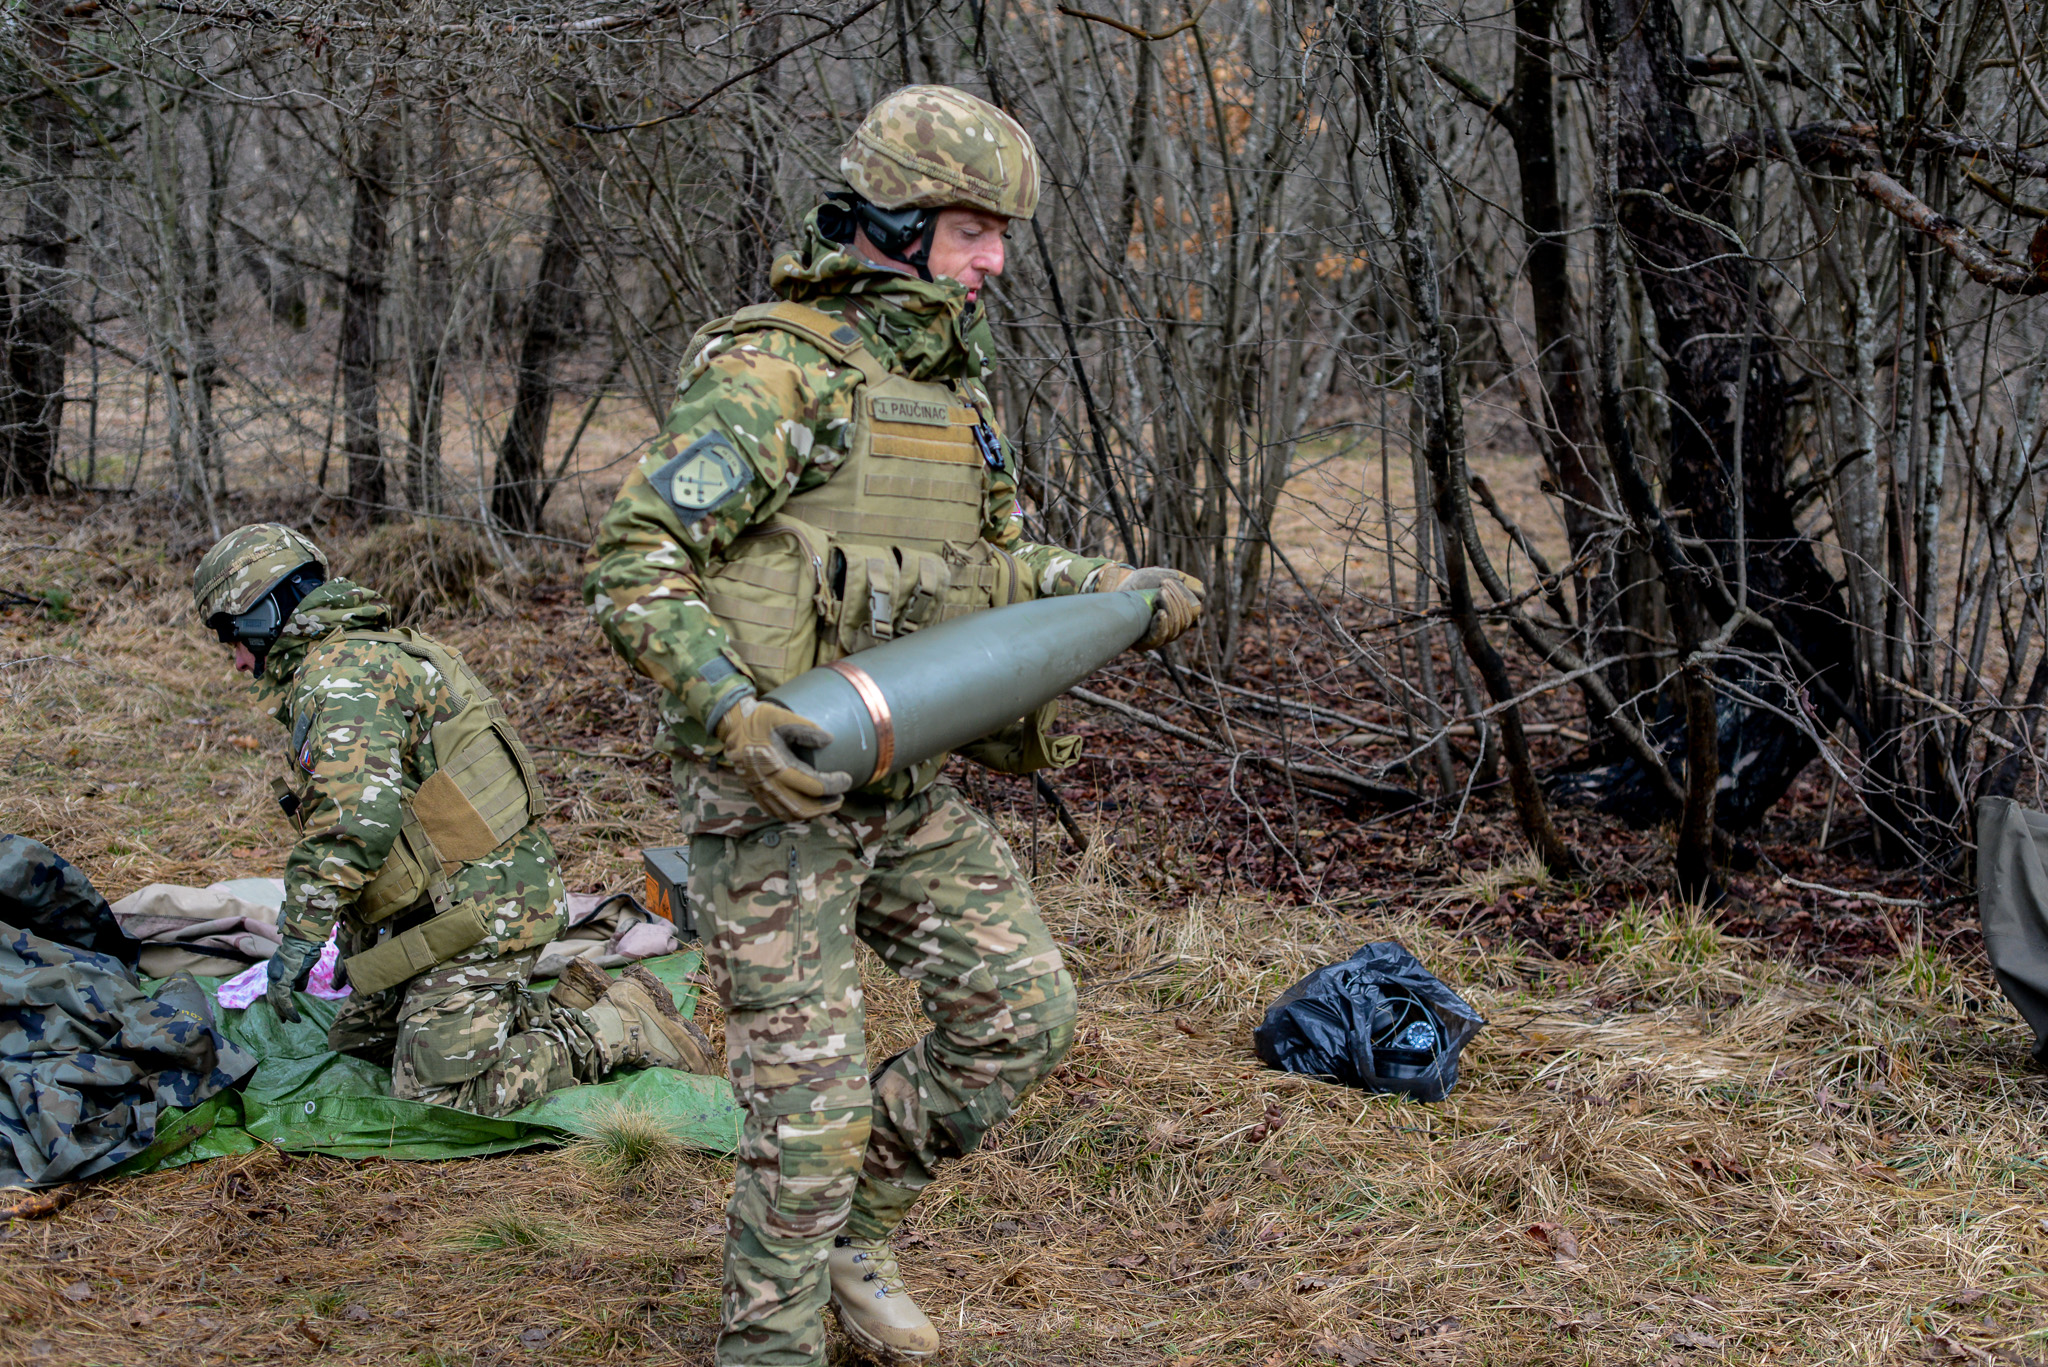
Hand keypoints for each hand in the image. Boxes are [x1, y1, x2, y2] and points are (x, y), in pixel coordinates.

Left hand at [265, 934, 323, 1023]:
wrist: (304, 941)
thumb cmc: (306, 950)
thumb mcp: (303, 967)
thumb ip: (299, 979)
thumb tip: (298, 989)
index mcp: (277, 971)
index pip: (275, 990)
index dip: (279, 1001)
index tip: (284, 1010)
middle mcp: (273, 975)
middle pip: (273, 997)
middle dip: (278, 1010)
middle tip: (284, 1020)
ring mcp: (276, 978)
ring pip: (277, 1001)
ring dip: (284, 1012)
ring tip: (291, 1021)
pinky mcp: (282, 981)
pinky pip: (284, 1000)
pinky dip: (289, 1010)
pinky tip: (295, 1017)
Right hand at [715, 695, 852, 820]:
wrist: (731, 725)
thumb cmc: (758, 719)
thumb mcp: (781, 717)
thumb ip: (806, 728)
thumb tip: (830, 740)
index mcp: (777, 766)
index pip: (814, 785)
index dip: (834, 785)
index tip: (847, 779)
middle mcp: (768, 783)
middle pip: (803, 807)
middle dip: (825, 806)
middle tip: (840, 798)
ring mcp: (760, 790)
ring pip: (788, 814)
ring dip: (811, 813)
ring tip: (826, 804)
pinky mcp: (755, 791)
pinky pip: (774, 811)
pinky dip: (792, 814)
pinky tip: (804, 807)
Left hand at [1094, 565, 1204, 649]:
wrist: (1115, 589)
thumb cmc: (1139, 583)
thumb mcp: (1161, 577)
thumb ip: (1181, 582)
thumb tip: (1202, 592)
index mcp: (1179, 614)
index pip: (1193, 611)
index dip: (1184, 597)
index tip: (1169, 581)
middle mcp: (1172, 628)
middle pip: (1185, 619)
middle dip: (1177, 600)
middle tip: (1163, 585)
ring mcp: (1160, 637)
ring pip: (1176, 628)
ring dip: (1170, 608)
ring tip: (1160, 593)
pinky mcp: (1146, 643)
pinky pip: (1161, 637)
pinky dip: (1163, 624)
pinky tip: (1161, 613)